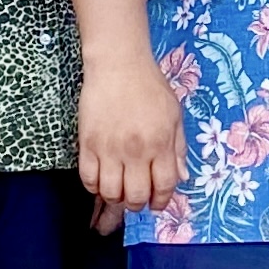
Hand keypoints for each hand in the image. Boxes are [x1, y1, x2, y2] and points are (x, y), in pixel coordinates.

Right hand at [78, 55, 187, 216]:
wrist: (118, 64)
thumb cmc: (149, 87)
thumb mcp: (174, 115)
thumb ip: (179, 149)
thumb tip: (182, 178)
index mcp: (161, 143)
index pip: (164, 186)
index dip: (161, 201)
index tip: (157, 203)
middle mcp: (136, 150)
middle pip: (136, 196)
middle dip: (138, 204)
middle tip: (136, 198)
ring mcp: (109, 149)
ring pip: (111, 193)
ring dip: (116, 199)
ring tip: (119, 191)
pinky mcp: (87, 144)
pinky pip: (88, 179)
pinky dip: (94, 187)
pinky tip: (101, 180)